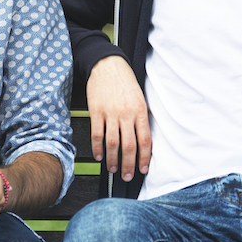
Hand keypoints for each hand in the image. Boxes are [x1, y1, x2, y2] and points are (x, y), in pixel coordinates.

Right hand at [87, 55, 151, 181]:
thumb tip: (143, 140)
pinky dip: (97, 148)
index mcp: (140, 110)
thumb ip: (141, 117)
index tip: (143, 168)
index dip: (144, 158)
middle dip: (129, 165)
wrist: (107, 65)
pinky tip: (99, 155)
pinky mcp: (96, 111)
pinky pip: (97, 135)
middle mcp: (126, 113)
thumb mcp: (140, 97)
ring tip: (113, 168)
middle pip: (129, 146)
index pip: (145, 140)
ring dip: (113, 160)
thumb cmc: (125, 81)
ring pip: (112, 144)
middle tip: (127, 176)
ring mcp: (110, 113)